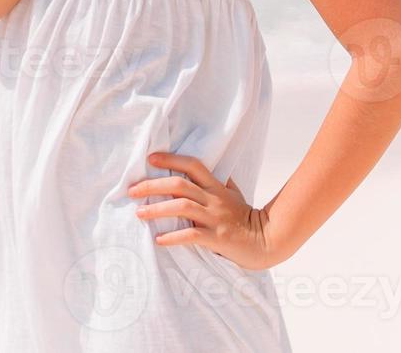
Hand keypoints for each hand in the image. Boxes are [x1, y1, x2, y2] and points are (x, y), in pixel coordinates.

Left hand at [128, 152, 282, 270]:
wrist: (268, 241)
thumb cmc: (247, 218)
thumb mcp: (235, 195)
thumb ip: (220, 183)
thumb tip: (209, 170)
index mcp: (216, 187)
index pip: (192, 165)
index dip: (171, 159)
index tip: (150, 159)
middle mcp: (214, 199)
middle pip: (179, 185)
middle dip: (152, 185)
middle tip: (132, 190)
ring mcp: (215, 218)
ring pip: (182, 207)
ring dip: (157, 209)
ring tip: (139, 214)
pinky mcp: (217, 238)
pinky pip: (192, 235)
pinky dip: (174, 237)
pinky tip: (160, 240)